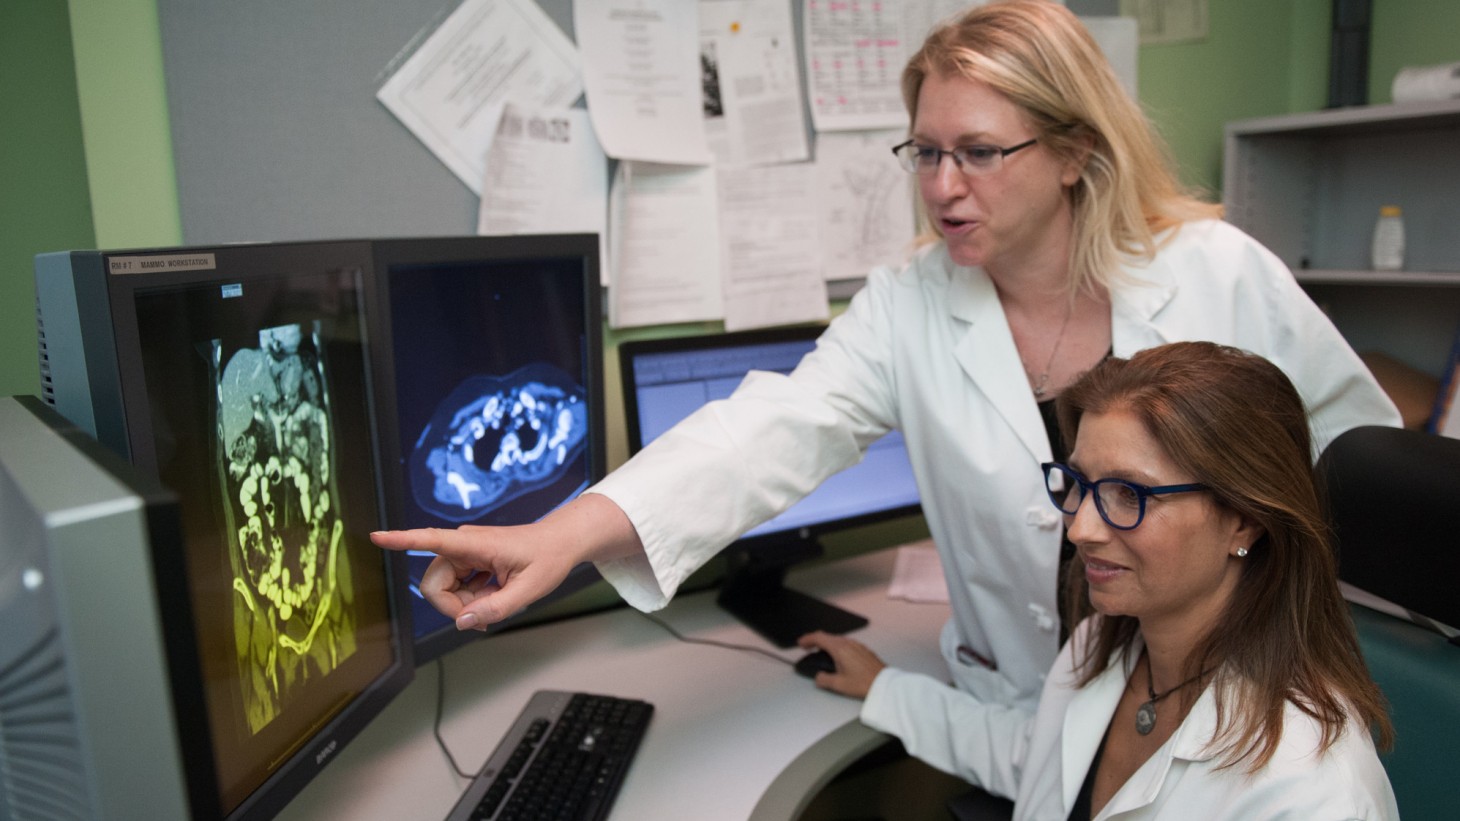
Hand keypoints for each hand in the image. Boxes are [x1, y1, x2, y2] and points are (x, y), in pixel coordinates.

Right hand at [370, 493, 641, 629]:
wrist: (561, 542)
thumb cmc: (548, 558)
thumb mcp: (529, 589)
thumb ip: (495, 609)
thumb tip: (461, 622)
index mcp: (475, 544)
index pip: (431, 540)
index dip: (402, 540)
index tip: (376, 537)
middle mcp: (462, 545)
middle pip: (434, 585)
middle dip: (453, 606)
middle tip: (485, 614)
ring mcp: (464, 553)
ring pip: (443, 590)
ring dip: (465, 604)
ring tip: (497, 600)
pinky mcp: (467, 561)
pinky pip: (455, 588)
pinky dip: (471, 599)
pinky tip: (493, 596)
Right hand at [797, 630, 886, 698]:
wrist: (884, 683)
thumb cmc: (862, 683)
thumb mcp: (839, 684)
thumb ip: (824, 679)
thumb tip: (818, 677)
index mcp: (839, 648)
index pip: (819, 637)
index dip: (808, 639)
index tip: (801, 643)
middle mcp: (848, 643)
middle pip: (828, 636)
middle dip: (816, 640)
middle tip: (808, 648)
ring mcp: (857, 645)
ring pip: (837, 639)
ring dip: (827, 643)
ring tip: (821, 652)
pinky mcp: (863, 649)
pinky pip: (846, 643)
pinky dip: (837, 646)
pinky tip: (838, 656)